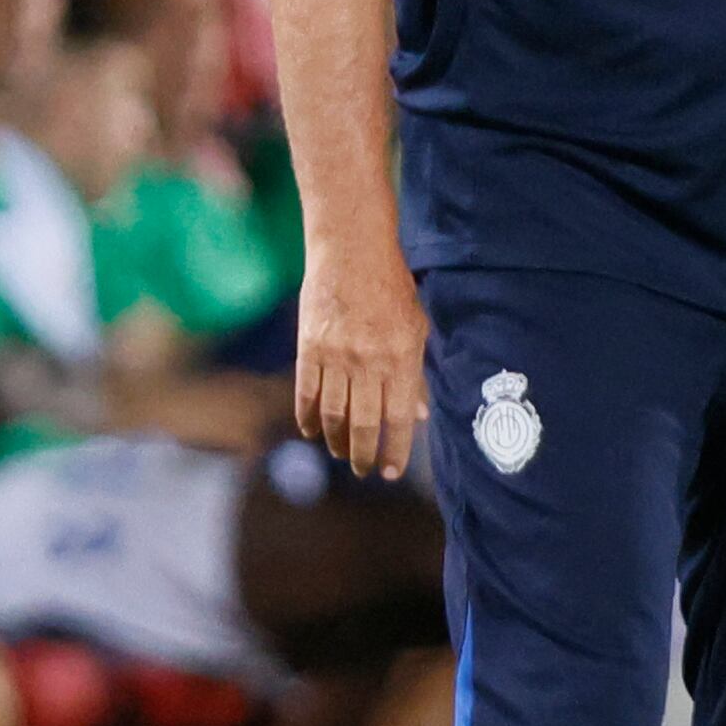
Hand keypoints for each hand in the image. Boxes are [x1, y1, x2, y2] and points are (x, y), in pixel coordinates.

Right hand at [296, 246, 427, 478]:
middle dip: (364, 454)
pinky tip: (311, 432)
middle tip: (365, 470)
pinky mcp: (309, 348)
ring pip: (333, 413)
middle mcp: (369, 362)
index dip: (395, 449)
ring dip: (336, 440)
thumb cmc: (392, 290)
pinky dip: (307, 417)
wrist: (352, 253)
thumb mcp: (417, 328)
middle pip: (364, 422)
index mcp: (402, 358)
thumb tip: (418, 416)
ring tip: (341, 453)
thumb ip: (415, 375)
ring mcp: (336, 356)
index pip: (398, 418)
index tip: (391, 472)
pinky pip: (306, 392)